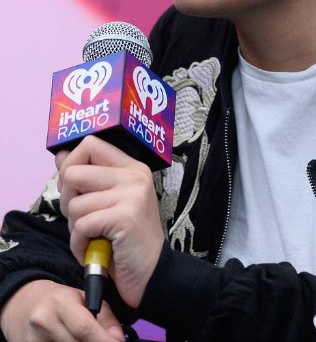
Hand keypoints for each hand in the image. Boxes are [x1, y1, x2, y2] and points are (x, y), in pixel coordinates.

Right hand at [0, 280, 123, 341]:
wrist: (25, 303)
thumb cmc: (60, 300)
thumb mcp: (84, 298)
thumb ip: (105, 317)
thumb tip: (118, 339)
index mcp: (61, 302)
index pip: (84, 328)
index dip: (103, 340)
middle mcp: (44, 322)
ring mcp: (33, 340)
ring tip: (85, 339)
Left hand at [56, 136, 164, 308]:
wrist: (151, 274)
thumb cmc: (125, 240)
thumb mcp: (108, 202)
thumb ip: (87, 178)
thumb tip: (61, 155)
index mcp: (131, 167)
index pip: (90, 144)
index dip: (71, 165)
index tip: (75, 188)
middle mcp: (134, 176)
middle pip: (74, 173)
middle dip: (68, 201)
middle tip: (85, 218)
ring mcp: (132, 195)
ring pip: (74, 204)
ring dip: (75, 228)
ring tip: (94, 237)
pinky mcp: (125, 217)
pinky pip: (81, 226)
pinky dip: (79, 244)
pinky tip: (95, 248)